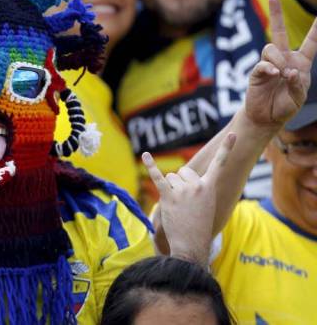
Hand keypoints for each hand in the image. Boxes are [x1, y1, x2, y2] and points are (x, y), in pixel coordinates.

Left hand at [143, 133, 235, 265]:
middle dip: (179, 183)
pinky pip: (158, 177)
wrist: (192, 244)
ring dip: (169, 189)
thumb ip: (199, 188)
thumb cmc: (199, 225)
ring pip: (170, 177)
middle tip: (184, 203)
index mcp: (210, 187)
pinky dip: (150, 165)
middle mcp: (198, 185)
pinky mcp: (168, 196)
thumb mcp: (207, 204)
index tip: (233, 134)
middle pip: (183, 171)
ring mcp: (183, 190)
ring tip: (177, 206)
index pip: (220, 164)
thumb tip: (181, 175)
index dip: (227, 149)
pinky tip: (145, 154)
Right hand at [244, 0, 316, 127]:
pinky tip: (274, 74)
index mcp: (300, 63)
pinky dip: (268, 68)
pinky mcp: (256, 73)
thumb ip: (298, 85)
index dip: (316, 29)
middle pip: (278, 32)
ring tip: (280, 74)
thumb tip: (290, 71)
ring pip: (271, 48)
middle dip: (276, 13)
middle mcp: (284, 59)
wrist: (266, 118)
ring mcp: (268, 64)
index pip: (311, 43)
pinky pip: (262, 63)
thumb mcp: (298, 98)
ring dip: (278, 60)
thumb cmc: (284, 107)